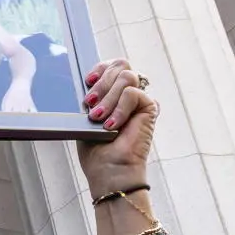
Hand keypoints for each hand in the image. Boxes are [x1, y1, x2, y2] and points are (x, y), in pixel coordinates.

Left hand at [75, 59, 155, 197]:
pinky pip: (133, 93)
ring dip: (108, 98)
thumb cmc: (96, 151)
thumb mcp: (85, 117)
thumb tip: (88, 78)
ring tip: (99, 118)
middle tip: (91, 103)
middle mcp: (128, 95)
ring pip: (127, 76)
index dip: (101, 68)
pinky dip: (119, 109)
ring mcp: (139, 101)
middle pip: (122, 64)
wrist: (109, 171)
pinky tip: (113, 126)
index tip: (88, 81)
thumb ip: (92, 95)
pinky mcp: (149, 108)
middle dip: (102, 81)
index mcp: (113, 94)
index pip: (113, 66)